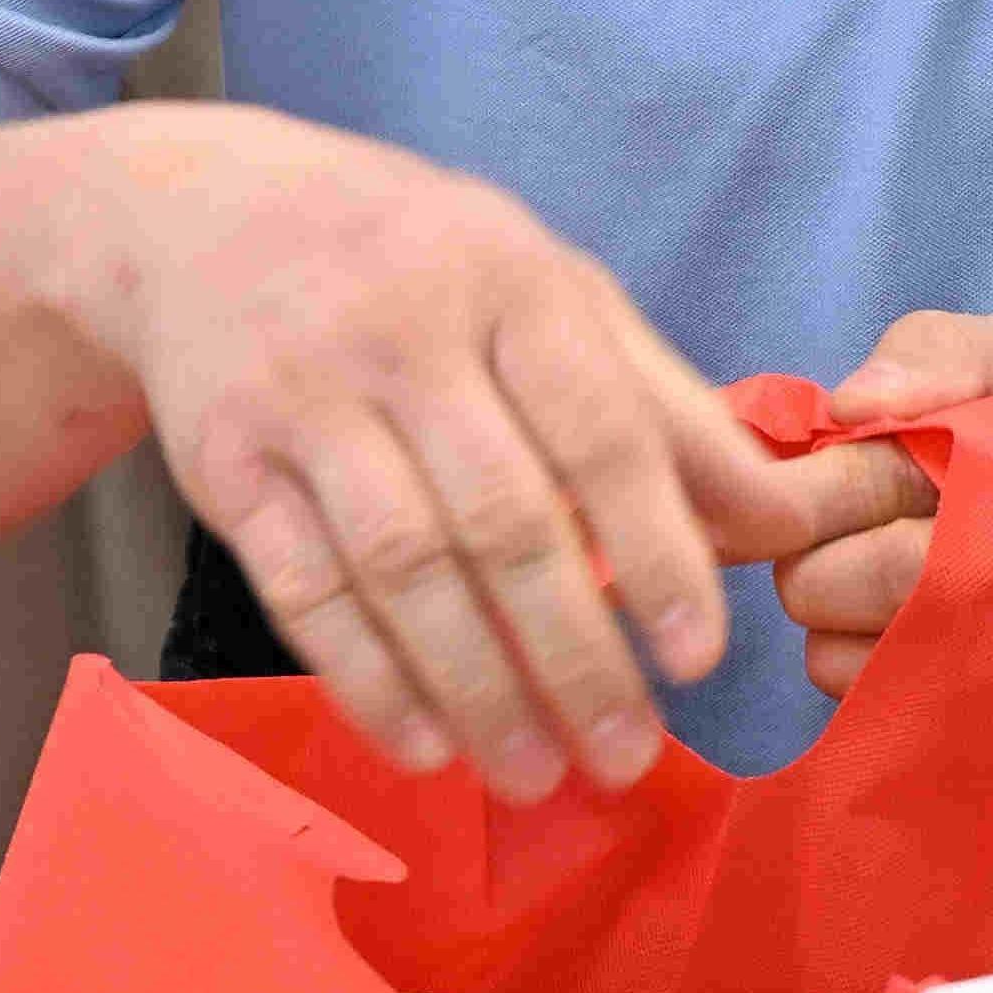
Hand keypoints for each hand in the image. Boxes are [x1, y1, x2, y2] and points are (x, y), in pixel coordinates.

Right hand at [63, 106, 929, 798]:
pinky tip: (425, 746)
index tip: (701, 661)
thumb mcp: (549, 295)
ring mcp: (302, 394)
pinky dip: (367, 679)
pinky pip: (301, 588)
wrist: (209, 216)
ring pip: (402, 566)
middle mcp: (402, 331)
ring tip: (535, 775)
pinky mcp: (222, 458)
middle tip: (627, 758)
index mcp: (511, 282)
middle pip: (503, 519)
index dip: (660, 554)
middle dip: (575, 657)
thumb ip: (663, 406)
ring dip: (477, 688)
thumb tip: (783, 522)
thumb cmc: (424, 269)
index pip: (602, 433)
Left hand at [785, 314, 992, 711]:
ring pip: (854, 668)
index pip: (861, 482)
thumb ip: (934, 353)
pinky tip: (935, 638)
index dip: (816, 483)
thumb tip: (843, 407)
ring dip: (845, 630)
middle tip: (849, 534)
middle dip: (815, 557)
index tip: (822, 478)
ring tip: (895, 585)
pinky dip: (899, 687)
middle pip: (835, 587)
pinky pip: (915, 724)